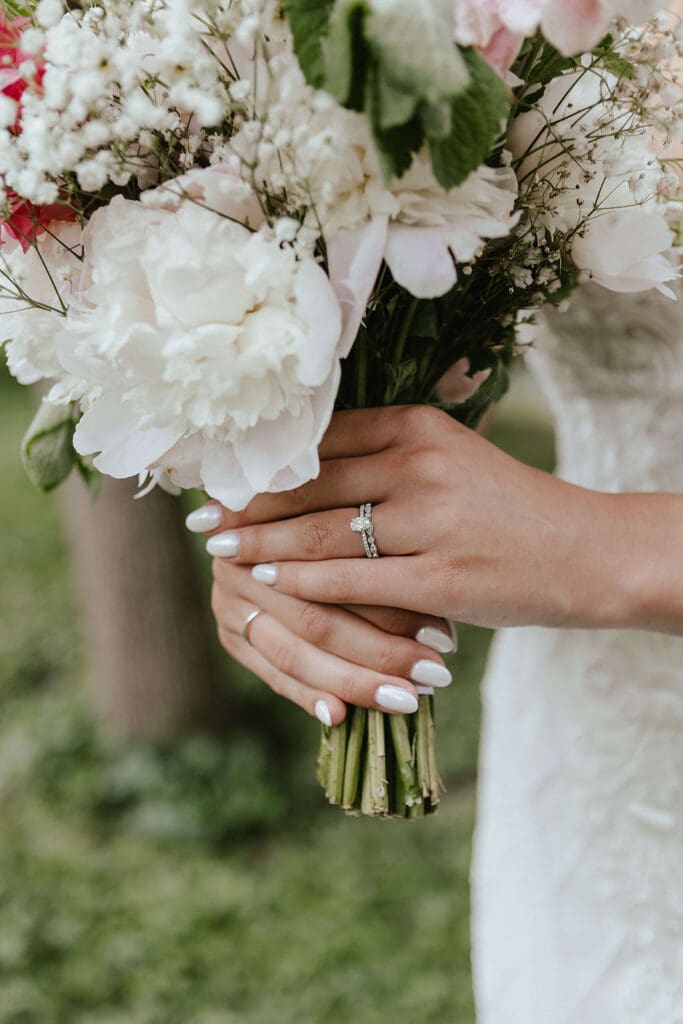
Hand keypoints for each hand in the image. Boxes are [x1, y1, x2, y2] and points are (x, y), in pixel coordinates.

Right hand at [188, 503, 455, 724]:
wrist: (265, 532)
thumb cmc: (349, 519)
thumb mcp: (359, 517)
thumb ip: (377, 548)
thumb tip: (440, 618)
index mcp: (275, 521)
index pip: (335, 574)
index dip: (390, 606)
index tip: (444, 635)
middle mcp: (242, 559)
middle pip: (315, 617)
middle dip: (379, 651)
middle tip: (434, 674)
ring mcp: (229, 598)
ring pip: (294, 652)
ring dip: (353, 681)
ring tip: (405, 700)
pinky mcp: (230, 633)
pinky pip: (273, 673)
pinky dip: (309, 695)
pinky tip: (340, 716)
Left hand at [196, 405, 629, 630]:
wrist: (584, 552)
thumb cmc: (508, 508)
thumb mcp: (452, 459)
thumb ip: (388, 457)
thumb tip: (308, 468)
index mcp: (419, 427)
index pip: (321, 441)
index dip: (265, 461)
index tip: (222, 475)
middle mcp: (419, 465)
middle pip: (310, 483)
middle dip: (247, 504)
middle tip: (201, 517)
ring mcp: (430, 521)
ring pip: (320, 531)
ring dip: (262, 542)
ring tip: (221, 550)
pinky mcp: (440, 577)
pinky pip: (350, 579)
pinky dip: (302, 580)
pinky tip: (269, 580)